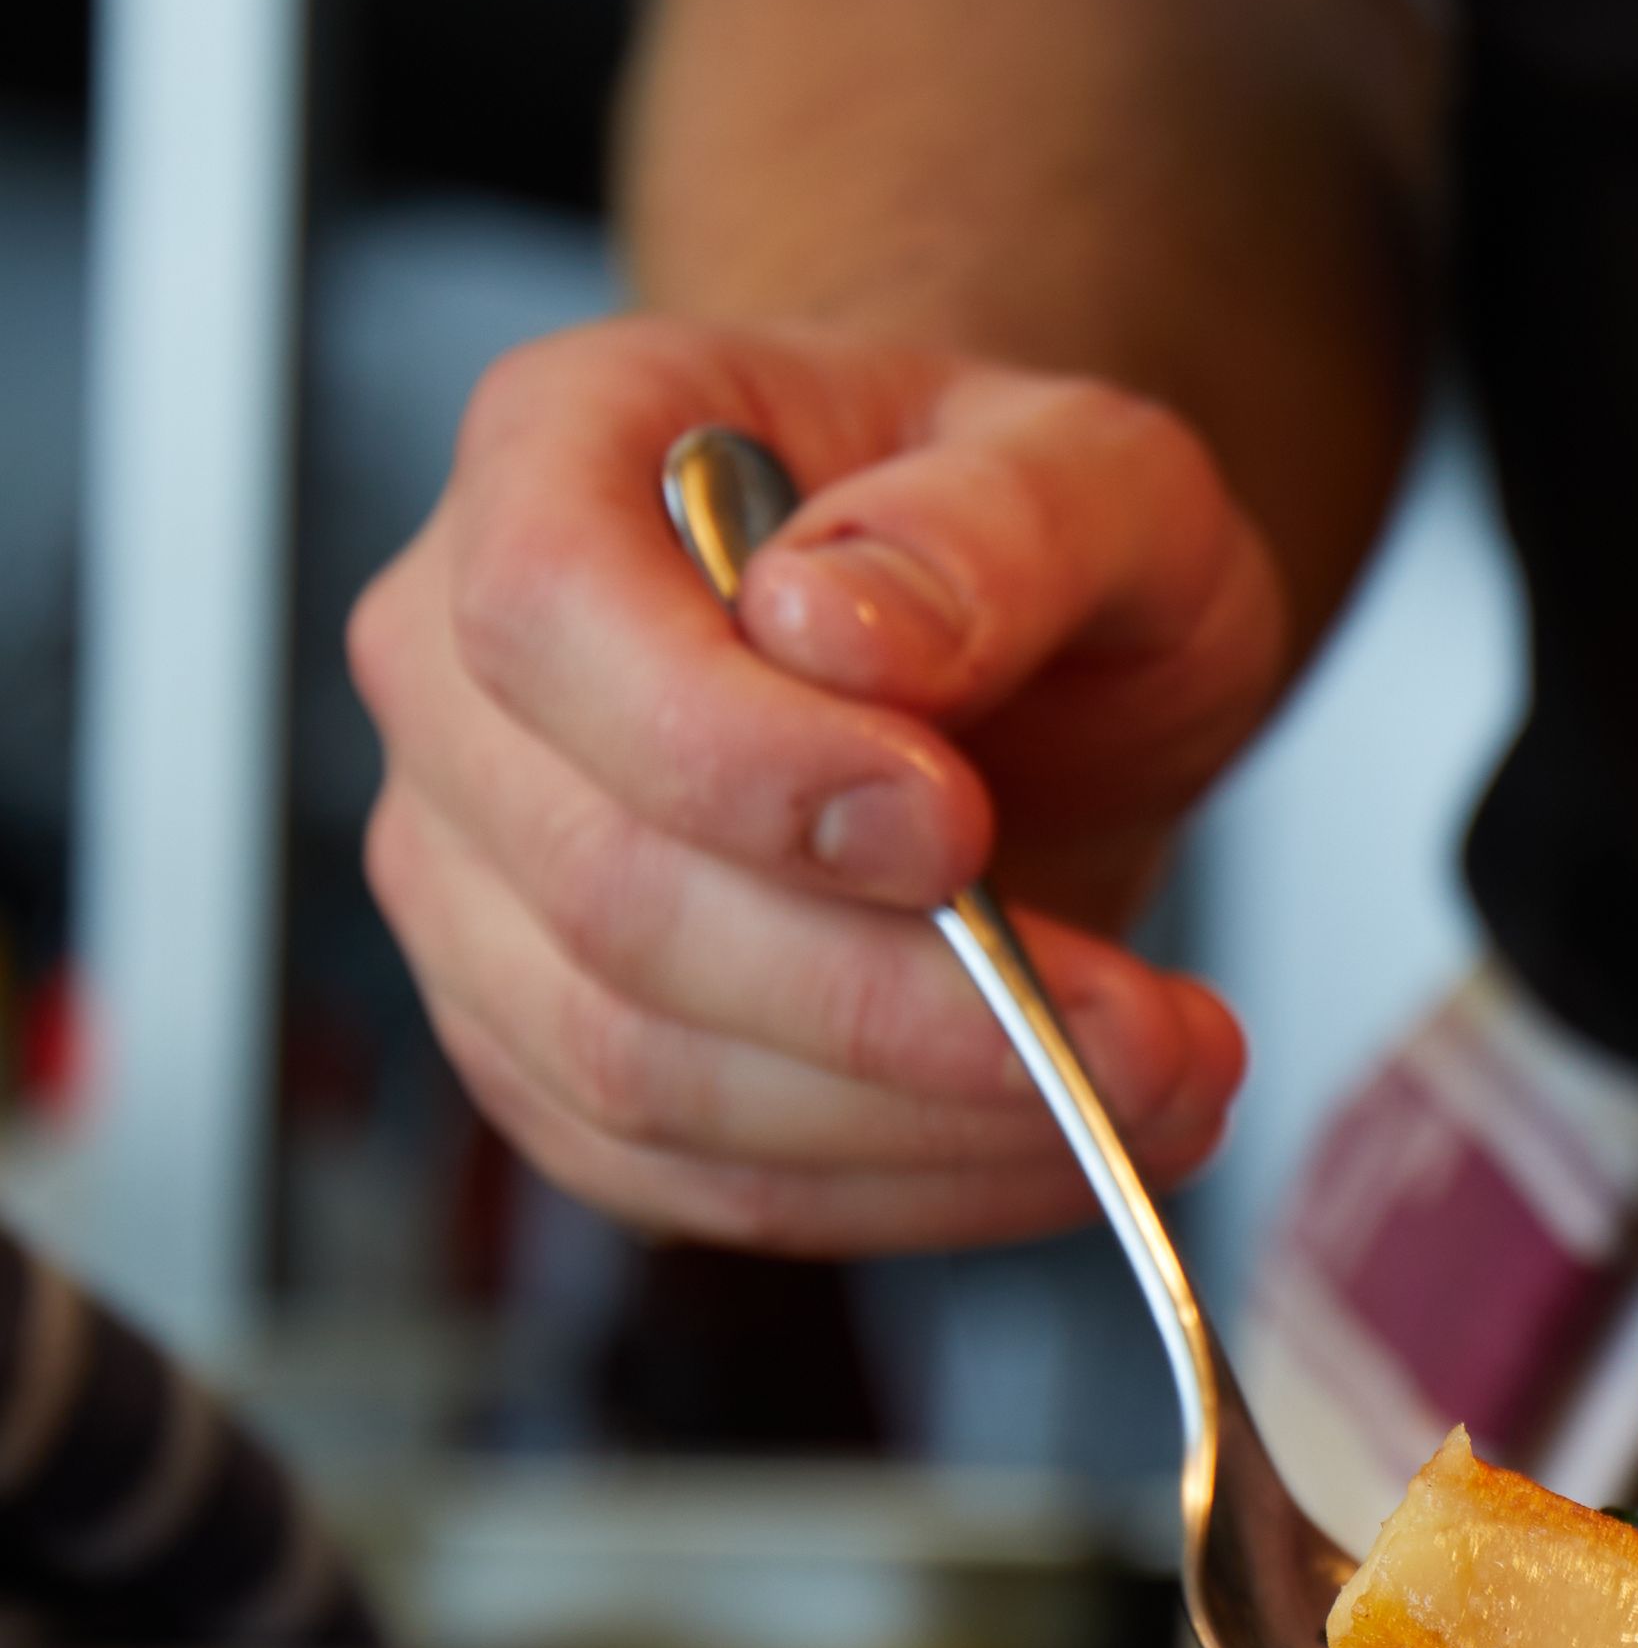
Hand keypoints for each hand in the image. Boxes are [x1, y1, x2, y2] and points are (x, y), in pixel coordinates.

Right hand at [349, 315, 1284, 1249]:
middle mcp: (467, 683)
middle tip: (1151, 1030)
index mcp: (558, 455)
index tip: (956, 834)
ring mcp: (484, 891)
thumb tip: (844, 632)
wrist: (1022, 658)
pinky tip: (1066, 1142)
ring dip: (932, 1125)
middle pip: (613, 897)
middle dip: (905, 1005)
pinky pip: (699, 1182)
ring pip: (648, 1076)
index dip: (742, 763)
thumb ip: (999, 524)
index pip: (550, 621)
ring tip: (1159, 1088)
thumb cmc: (1024, 542)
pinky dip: (905, 1191)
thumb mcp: (1103, 472)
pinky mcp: (557, 1060)